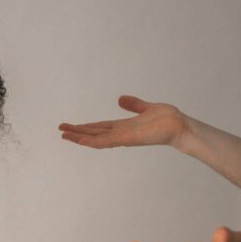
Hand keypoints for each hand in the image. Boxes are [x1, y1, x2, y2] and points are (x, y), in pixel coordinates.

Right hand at [58, 95, 188, 149]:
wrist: (180, 126)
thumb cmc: (168, 120)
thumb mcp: (146, 108)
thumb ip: (133, 105)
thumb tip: (120, 99)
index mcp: (123, 126)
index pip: (99, 127)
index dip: (85, 126)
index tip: (72, 125)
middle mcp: (120, 133)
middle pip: (93, 133)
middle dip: (77, 132)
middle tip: (60, 130)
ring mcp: (122, 138)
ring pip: (95, 139)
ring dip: (79, 137)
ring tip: (64, 135)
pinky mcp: (126, 139)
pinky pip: (105, 142)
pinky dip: (91, 141)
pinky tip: (80, 139)